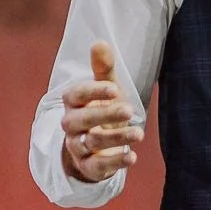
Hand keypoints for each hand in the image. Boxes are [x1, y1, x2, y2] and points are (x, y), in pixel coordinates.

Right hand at [60, 41, 142, 183]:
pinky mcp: (87, 166)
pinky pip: (96, 167)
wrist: (96, 145)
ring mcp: (77, 146)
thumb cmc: (102, 108)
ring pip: (91, 142)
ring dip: (116, 138)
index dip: (95, 92)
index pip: (78, 94)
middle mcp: (71, 124)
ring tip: (139, 133)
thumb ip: (103, 68)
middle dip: (105, 114)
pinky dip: (114, 162)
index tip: (115, 89)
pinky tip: (131, 156)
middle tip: (129, 109)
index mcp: (73, 101)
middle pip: (82, 120)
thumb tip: (99, 42)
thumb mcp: (106, 88)